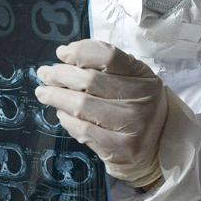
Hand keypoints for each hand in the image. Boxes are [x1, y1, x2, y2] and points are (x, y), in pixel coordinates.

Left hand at [34, 40, 167, 188]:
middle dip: (60, 75)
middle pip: (91, 80)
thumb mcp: (134, 82)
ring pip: (82, 106)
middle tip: (45, 74)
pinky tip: (61, 114)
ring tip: (44, 92)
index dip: (80, 52)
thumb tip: (64, 54)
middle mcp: (142, 100)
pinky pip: (83, 130)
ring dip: (56, 97)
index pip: (109, 56)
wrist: (157, 148)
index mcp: (145, 78)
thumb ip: (106, 67)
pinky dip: (66, 120)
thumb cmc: (137, 109)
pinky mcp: (121, 149)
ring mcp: (133, 126)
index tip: (61, 53)